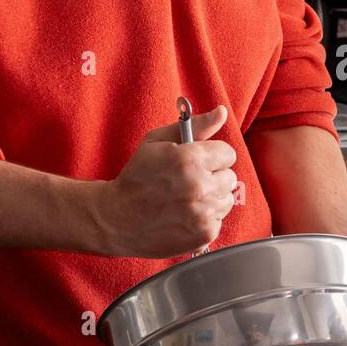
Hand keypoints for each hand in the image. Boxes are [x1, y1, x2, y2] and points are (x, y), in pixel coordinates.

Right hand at [94, 105, 237, 256]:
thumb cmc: (137, 177)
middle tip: (188, 182)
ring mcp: (203, 213)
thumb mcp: (157, 142)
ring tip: (185, 200)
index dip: (212, 157)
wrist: (116, 219)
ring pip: (227, 199)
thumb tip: (222, 112)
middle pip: (230, 176)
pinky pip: (219, 220)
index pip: (228, 153)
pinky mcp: (204, 234)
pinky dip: (205, 219)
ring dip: (211, 198)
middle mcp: (199, 186)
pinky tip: (184, 216)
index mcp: (189, 159)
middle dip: (212, 177)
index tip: (197, 162)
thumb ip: (195, 126)